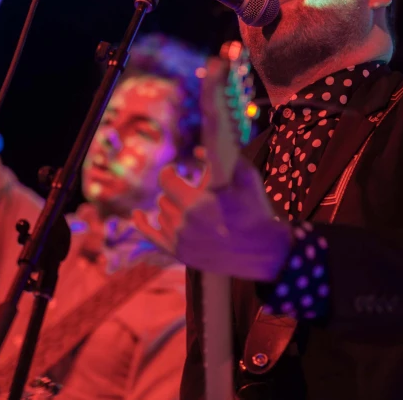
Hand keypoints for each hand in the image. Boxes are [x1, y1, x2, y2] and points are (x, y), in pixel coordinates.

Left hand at [134, 155, 292, 281]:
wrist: (265, 251)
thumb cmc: (256, 210)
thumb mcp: (245, 177)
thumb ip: (220, 158)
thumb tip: (197, 149)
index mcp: (197, 203)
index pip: (166, 180)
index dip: (170, 172)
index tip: (177, 169)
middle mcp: (185, 224)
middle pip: (164, 197)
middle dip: (176, 191)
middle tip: (190, 190)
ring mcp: (181, 241)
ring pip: (162, 214)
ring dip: (172, 206)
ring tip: (190, 207)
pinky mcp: (181, 254)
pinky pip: (152, 237)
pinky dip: (142, 225)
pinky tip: (136, 216)